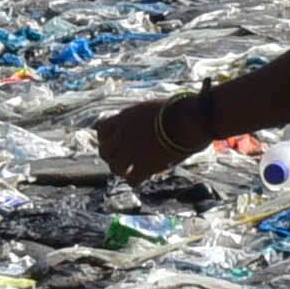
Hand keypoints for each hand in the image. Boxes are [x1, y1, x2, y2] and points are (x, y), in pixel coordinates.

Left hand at [91, 97, 205, 186]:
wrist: (187, 120)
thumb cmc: (178, 109)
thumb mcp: (151, 109)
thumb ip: (139, 119)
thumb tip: (141, 124)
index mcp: (124, 118)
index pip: (102, 131)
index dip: (106, 139)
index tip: (114, 142)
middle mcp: (122, 136)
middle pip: (105, 152)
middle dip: (111, 156)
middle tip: (121, 159)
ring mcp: (131, 152)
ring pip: (115, 168)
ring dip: (122, 170)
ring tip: (130, 171)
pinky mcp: (144, 166)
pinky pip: (132, 179)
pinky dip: (135, 179)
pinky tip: (141, 177)